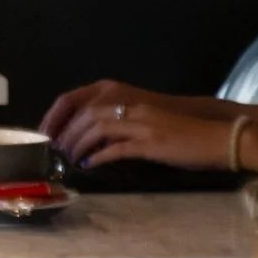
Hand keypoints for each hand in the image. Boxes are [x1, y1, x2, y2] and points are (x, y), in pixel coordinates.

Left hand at [41, 80, 257, 172]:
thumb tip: (83, 135)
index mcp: (122, 92)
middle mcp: (128, 102)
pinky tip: (90, 166)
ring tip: (70, 161)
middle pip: (81, 114)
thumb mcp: (141, 115)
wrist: (214, 134)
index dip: (54, 116)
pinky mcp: (150, 142)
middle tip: (54, 153)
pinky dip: (99, 157)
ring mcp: (139, 121)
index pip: (73, 98)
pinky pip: (116, 149)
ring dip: (77, 146)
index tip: (43, 134)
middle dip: (63, 135)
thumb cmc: (176, 127)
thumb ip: (114, 118)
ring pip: (95, 128)